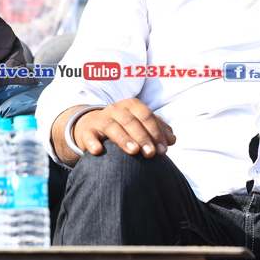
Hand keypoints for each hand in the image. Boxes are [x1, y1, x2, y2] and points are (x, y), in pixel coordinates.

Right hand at [56, 98, 175, 165]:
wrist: (98, 129)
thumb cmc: (126, 128)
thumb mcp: (143, 127)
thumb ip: (158, 131)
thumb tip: (172, 139)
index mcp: (132, 105)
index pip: (146, 116)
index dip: (156, 132)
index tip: (162, 150)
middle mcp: (115, 109)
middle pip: (131, 121)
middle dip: (143, 137)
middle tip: (150, 154)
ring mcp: (100, 119)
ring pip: (111, 126)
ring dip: (123, 138)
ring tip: (133, 151)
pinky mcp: (88, 131)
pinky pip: (89, 135)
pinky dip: (92, 142)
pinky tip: (98, 151)